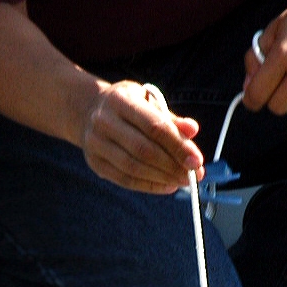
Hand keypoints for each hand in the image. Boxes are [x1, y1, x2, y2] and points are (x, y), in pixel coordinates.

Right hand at [80, 78, 202, 192]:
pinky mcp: (95, 163)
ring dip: (163, 178)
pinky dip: (150, 186)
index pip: (154, 126)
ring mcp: (95, 143)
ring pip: (133, 167)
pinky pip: (125, 180)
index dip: (178, 145)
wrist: (88, 111)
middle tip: (194, 175)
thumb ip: (171, 118)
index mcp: (120, 100)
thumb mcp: (149, 102)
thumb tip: (192, 130)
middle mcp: (103, 121)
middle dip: (173, 166)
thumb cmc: (129, 106)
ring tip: (183, 181)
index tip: (197, 161)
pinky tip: (168, 185)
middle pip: (143, 149)